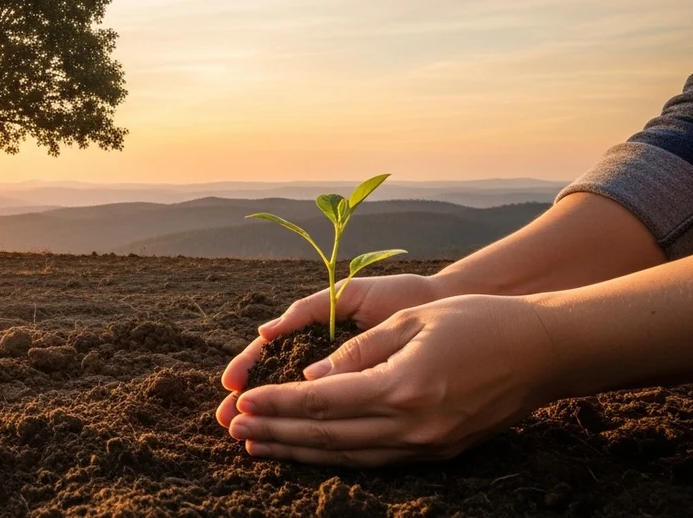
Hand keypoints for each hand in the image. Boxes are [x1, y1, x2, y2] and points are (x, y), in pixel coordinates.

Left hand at [220, 294, 559, 465]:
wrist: (546, 351)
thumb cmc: (478, 321)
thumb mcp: (411, 322)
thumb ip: (356, 353)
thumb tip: (310, 380)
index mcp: (402, 387)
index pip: (321, 402)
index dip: (276, 404)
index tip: (241, 402)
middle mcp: (412, 426)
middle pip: (327, 435)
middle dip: (276, 432)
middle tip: (234, 429)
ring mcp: (428, 445)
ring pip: (348, 455)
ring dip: (299, 451)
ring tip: (259, 445)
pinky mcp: (440, 453)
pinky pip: (376, 459)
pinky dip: (337, 456)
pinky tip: (312, 450)